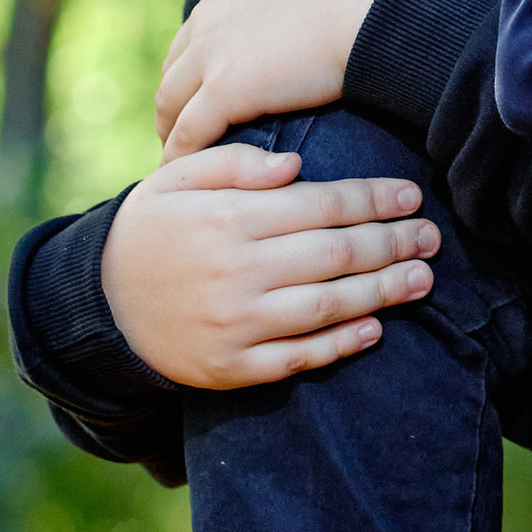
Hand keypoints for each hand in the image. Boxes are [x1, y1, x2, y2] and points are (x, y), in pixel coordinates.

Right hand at [101, 146, 437, 390]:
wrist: (98, 306)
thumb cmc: (148, 230)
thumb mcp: (175, 179)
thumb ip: (234, 163)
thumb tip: (296, 165)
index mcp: (226, 219)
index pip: (319, 205)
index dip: (372, 199)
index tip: (411, 194)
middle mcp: (236, 272)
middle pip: (334, 255)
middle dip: (392, 243)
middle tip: (433, 237)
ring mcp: (235, 326)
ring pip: (325, 307)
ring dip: (381, 293)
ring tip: (423, 280)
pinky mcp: (231, 368)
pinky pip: (297, 358)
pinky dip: (339, 346)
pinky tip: (375, 330)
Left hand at [155, 0, 408, 158]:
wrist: (380, 6)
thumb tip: (316, 7)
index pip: (202, 26)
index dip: (203, 58)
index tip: (208, 82)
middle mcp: (210, 11)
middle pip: (178, 62)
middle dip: (179, 94)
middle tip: (183, 125)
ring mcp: (212, 50)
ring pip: (172, 98)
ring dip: (173, 127)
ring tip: (182, 155)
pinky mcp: (224, 89)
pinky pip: (189, 132)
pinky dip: (183, 154)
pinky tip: (190, 173)